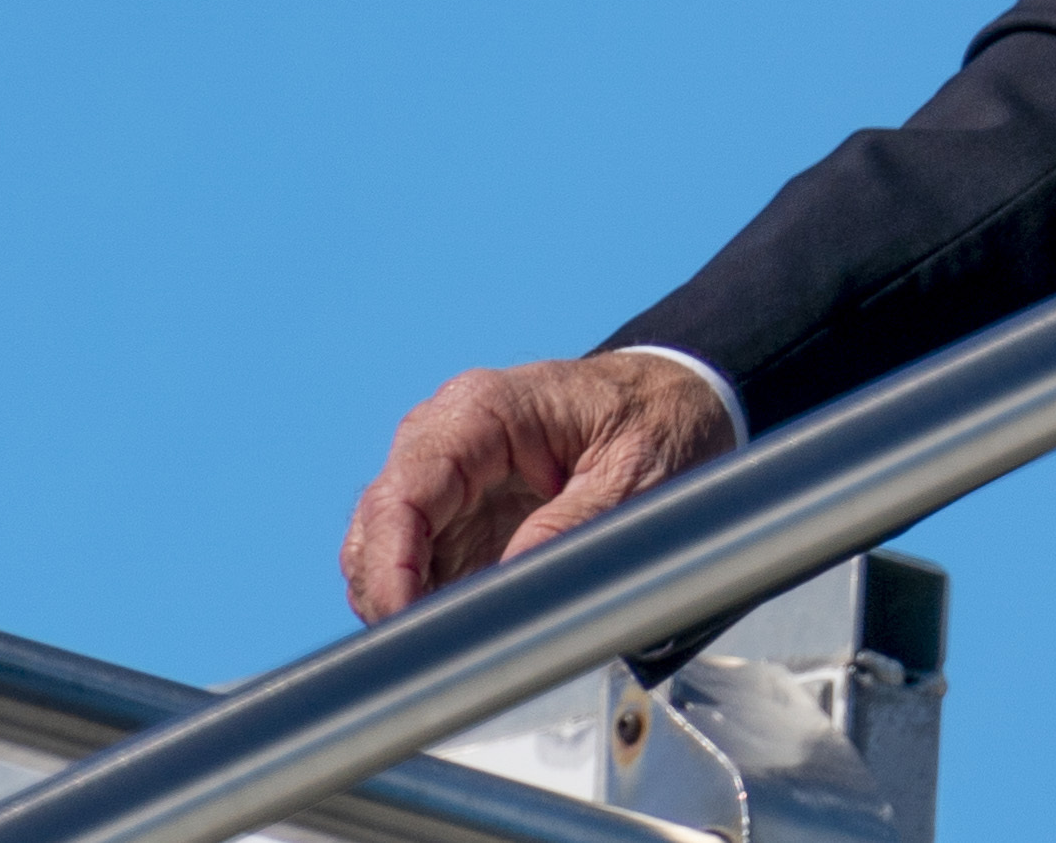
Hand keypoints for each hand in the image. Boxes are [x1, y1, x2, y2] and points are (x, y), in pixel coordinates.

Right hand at [337, 351, 740, 621]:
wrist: (677, 398)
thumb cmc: (659, 421)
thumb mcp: (636, 475)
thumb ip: (572, 529)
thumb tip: (507, 591)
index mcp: (482, 412)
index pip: (402, 493)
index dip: (390, 567)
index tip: (405, 624)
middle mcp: (446, 440)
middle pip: (377, 528)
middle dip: (388, 596)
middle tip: (431, 656)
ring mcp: (447, 480)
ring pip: (383, 554)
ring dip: (402, 606)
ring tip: (450, 651)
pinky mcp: (458, 517)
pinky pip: (416, 568)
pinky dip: (425, 605)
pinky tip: (458, 634)